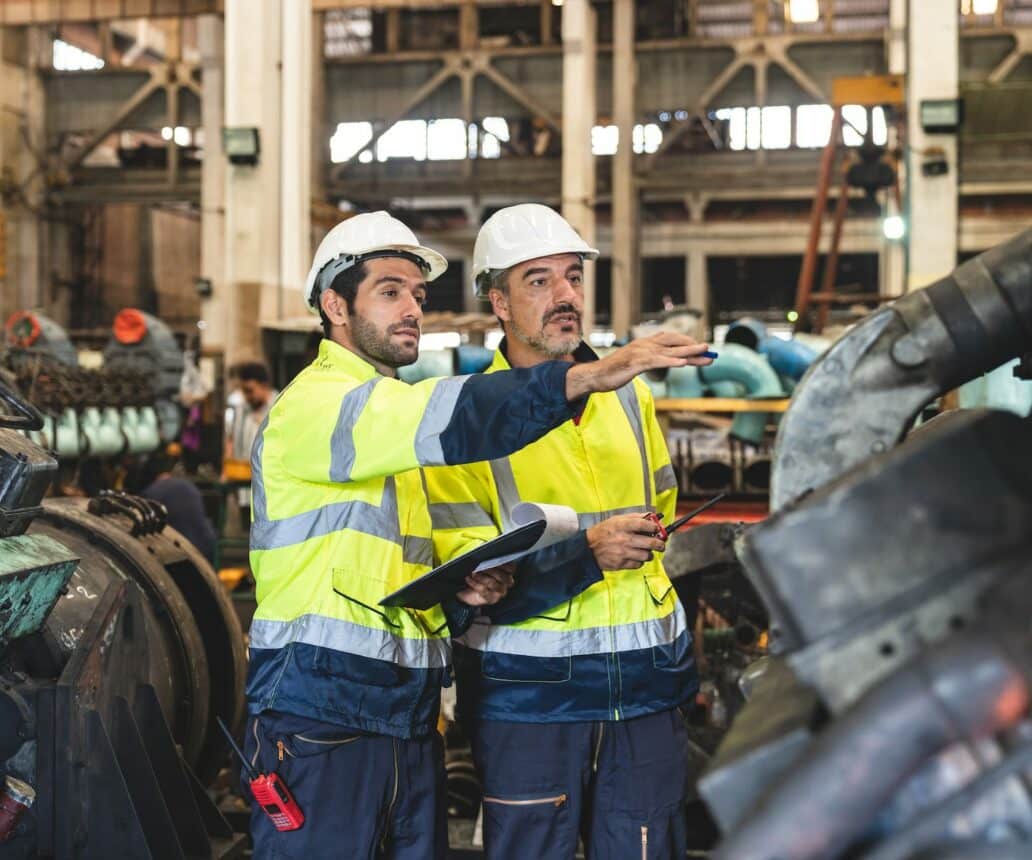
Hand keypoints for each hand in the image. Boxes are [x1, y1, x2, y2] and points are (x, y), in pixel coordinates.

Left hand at [456, 563, 515, 606]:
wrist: (469, 592)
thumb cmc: (478, 576)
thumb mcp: (483, 566)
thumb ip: (488, 561)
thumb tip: (485, 556)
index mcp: (507, 573)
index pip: (511, 568)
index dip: (504, 564)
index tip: (494, 560)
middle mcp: (506, 584)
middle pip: (503, 576)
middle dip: (491, 570)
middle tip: (480, 566)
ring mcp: (499, 593)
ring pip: (492, 583)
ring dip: (481, 577)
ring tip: (473, 572)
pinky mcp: (491, 599)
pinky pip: (483, 590)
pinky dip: (474, 583)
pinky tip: (468, 578)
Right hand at [565, 333, 713, 399]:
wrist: (596, 376)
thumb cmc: (615, 371)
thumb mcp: (636, 364)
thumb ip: (652, 361)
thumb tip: (670, 362)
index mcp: (645, 343)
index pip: (671, 341)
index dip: (687, 344)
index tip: (702, 351)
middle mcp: (645, 344)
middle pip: (674, 344)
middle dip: (693, 347)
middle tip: (710, 351)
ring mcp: (640, 352)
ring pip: (669, 351)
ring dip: (688, 351)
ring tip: (703, 352)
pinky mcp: (635, 362)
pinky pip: (656, 361)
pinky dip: (670, 361)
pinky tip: (682, 363)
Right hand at [586, 513, 667, 570]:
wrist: (588, 548)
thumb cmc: (603, 532)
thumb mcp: (616, 519)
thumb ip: (634, 517)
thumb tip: (651, 516)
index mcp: (623, 526)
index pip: (644, 525)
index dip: (654, 527)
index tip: (657, 528)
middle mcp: (624, 539)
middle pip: (650, 543)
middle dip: (660, 544)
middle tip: (661, 544)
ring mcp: (623, 553)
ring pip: (646, 555)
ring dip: (649, 554)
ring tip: (646, 551)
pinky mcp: (621, 564)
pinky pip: (638, 564)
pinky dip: (640, 561)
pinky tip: (636, 557)